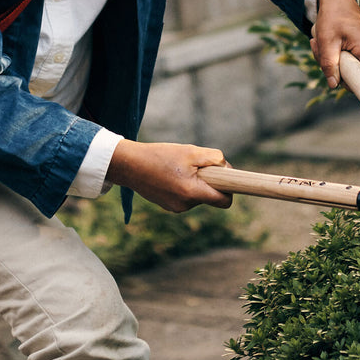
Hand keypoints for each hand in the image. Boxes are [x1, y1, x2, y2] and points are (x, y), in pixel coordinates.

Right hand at [106, 140, 232, 211]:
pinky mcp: (168, 205)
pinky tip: (171, 174)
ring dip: (196, 182)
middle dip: (210, 181)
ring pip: (198, 195)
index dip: (231, 190)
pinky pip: (186, 196)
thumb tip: (227, 169)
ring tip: (179, 168)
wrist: (128, 165)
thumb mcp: (191, 151)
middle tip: (196, 165)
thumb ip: (214, 159)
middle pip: (211, 196)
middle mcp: (185, 205)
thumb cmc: (160, 156)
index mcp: (193, 193)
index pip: (224, 202)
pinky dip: (185, 185)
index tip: (230, 180)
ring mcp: (175, 208)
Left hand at [310, 0, 359, 88]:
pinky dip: (334, 53)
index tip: (342, 84)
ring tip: (320, 42)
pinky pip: (348, 58)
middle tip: (319, 51)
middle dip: (334, 67)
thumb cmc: (333, 16)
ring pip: (349, 66)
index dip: (358, 86)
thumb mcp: (326, 41)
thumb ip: (329, 64)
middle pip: (355, 74)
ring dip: (331, 59)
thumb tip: (333, 85)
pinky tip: (327, 42)